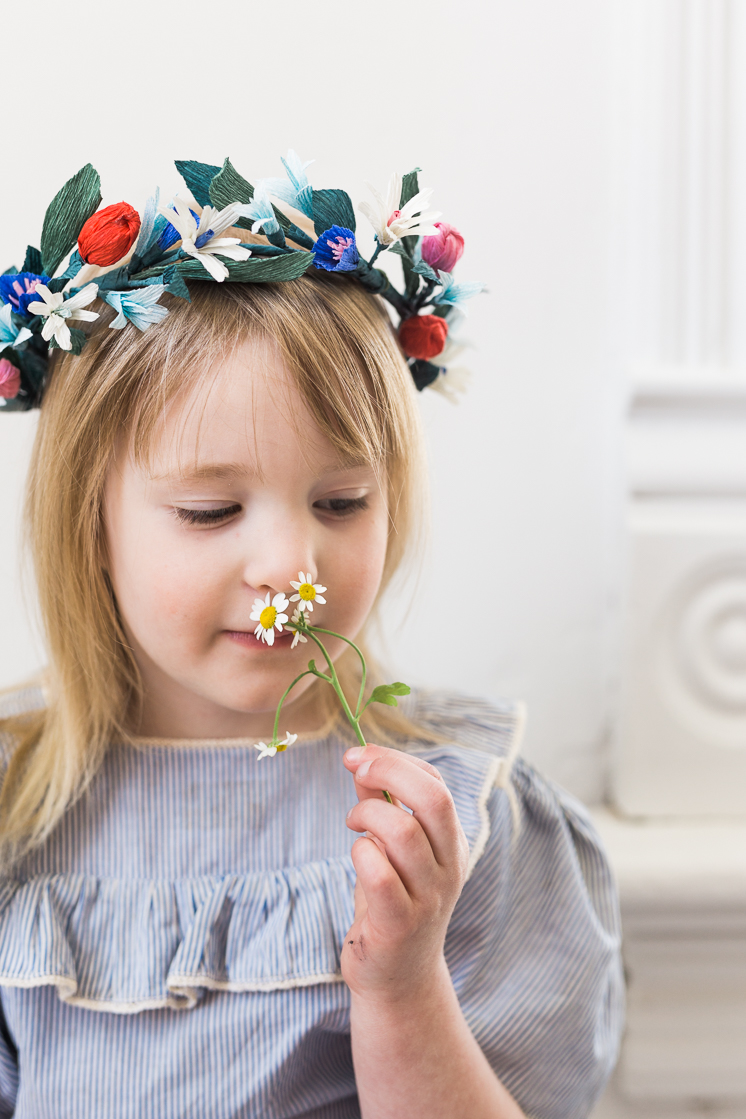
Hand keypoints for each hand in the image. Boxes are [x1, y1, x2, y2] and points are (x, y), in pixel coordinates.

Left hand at [342, 744, 469, 1000]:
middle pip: (433, 800)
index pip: (436, 785)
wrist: (399, 979)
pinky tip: (357, 855)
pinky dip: (362, 853)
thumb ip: (380, 805)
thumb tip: (361, 761)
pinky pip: (381, 876)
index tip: (361, 754)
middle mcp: (449, 868)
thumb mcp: (391, 851)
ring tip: (353, 822)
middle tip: (356, 768)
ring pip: (404, 833)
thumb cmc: (391, 904)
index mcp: (452, 844)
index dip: (397, 761)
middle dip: (390, 771)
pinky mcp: (401, 925)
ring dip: (368, 813)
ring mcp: (429, 898)